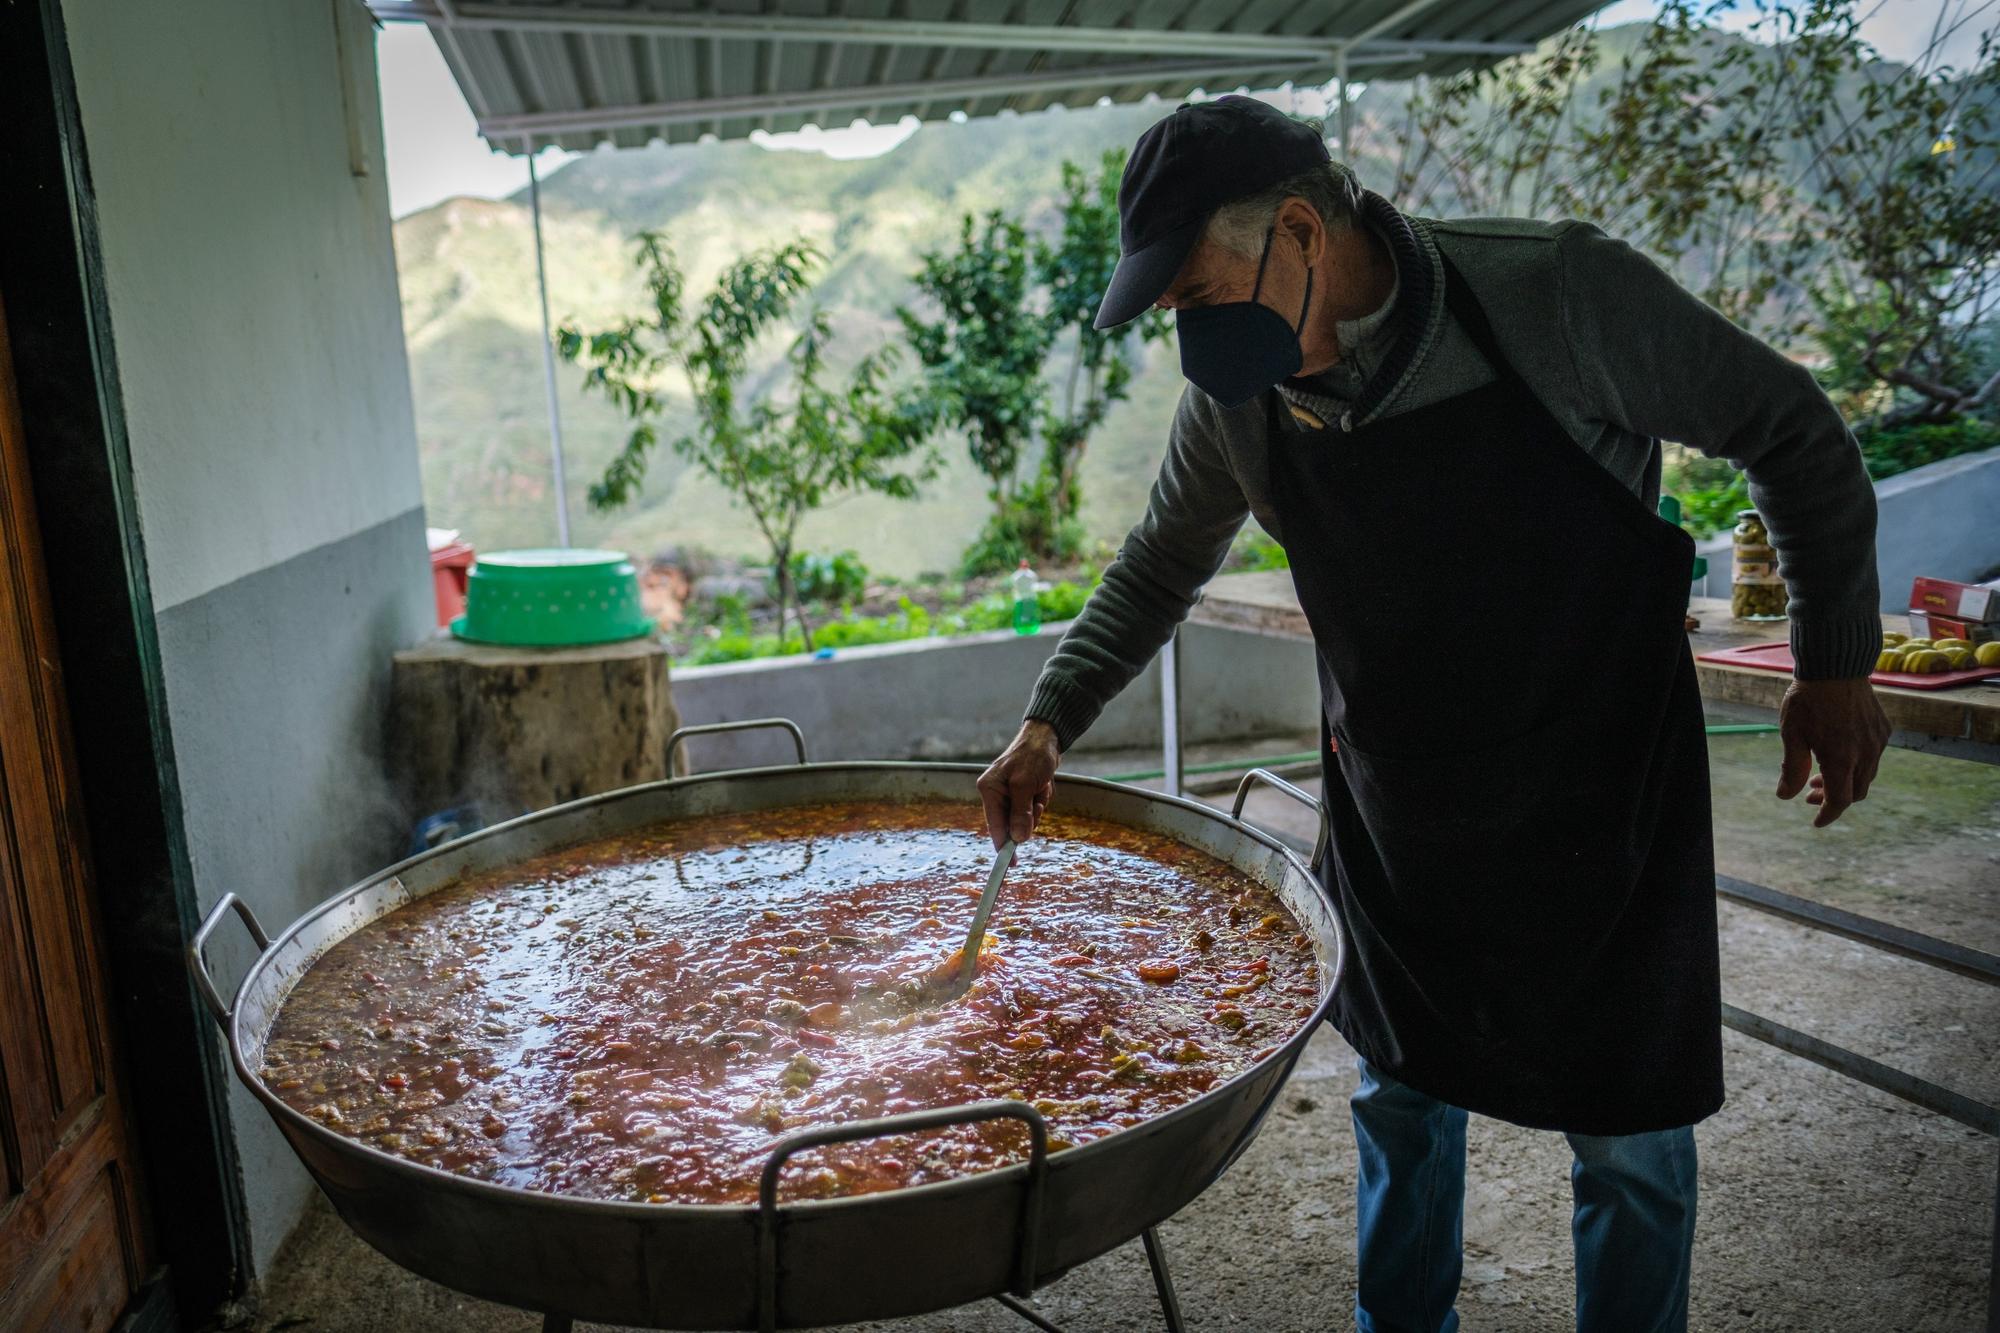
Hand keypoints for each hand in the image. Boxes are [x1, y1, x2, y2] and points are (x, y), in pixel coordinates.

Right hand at [977, 720, 1060, 848]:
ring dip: (1038, 806)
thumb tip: (1018, 839)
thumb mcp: (1025, 785)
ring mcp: (1009, 794)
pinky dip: (1041, 800)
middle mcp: (996, 793)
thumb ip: (1021, 813)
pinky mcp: (1021, 793)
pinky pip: (1033, 809)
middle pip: (1012, 824)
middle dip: (1029, 815)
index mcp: (989, 790)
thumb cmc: (1033, 756)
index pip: (995, 826)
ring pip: (1026, 818)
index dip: (1004, 846)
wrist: (1047, 738)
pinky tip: (1042, 785)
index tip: (1011, 864)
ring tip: (1040, 787)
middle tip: (1036, 799)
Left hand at [1774, 678, 1889, 827]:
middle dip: (1833, 799)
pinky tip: (1837, 753)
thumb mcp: (1792, 734)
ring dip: (1844, 781)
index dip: (1828, 815)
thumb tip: (1785, 796)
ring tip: (1819, 775)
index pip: (1840, 801)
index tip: (1816, 822)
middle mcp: (1866, 754)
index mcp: (1842, 758)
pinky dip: (1856, 764)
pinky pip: (1873, 757)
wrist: (1837, 665)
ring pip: (1866, 776)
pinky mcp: (1883, 730)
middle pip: (1855, 792)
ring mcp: (1878, 742)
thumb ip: (1791, 768)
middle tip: (1810, 793)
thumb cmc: (1808, 699)